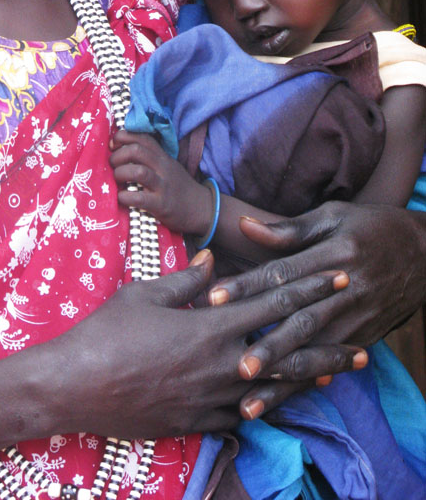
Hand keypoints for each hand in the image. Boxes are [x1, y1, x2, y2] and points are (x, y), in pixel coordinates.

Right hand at [47, 248, 360, 438]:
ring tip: (336, 372)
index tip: (337, 276)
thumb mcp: (145, 293)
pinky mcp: (200, 421)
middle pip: (288, 353)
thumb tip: (211, 262)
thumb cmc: (107, 332)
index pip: (274, 303)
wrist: (77, 386)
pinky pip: (246, 415)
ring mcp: (213, 399)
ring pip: (275, 390)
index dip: (310, 288)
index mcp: (211, 325)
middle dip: (327, 344)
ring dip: (308, 379)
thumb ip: (185, 279)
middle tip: (361, 340)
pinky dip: (271, 406)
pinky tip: (283, 402)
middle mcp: (222, 365)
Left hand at [109, 129, 210, 233]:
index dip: (123, 137)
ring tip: (116, 180)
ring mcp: (163, 185)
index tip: (113, 145)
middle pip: (136, 151)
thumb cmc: (178, 187)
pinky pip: (139, 198)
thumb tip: (119, 149)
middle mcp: (162, 167)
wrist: (202, 209)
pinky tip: (122, 198)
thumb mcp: (167, 166)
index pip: (141, 136)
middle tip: (112, 165)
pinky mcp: (162, 205)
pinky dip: (125, 197)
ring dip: (120, 173)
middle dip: (118, 156)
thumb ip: (149, 157)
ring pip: (138, 171)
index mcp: (162, 156)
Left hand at [206, 202, 425, 416]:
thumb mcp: (333, 217)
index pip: (282, 274)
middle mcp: (345, 292)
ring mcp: (356, 319)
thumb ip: (288, 229)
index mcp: (333, 256)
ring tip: (250, 402)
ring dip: (284, 380)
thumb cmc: (371, 227)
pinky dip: (306, 384)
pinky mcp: (363, 337)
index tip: (214, 298)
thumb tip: (244, 226)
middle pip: (300, 322)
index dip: (247, 286)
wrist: (425, 252)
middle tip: (237, 367)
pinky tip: (283, 400)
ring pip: (315, 353)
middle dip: (268, 347)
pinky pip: (330, 365)